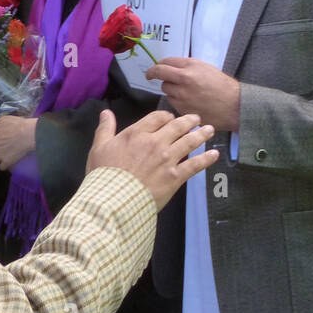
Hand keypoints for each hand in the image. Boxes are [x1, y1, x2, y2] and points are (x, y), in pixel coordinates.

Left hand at [0, 115, 37, 170]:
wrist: (27, 134)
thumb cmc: (17, 125)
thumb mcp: (4, 120)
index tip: (2, 143)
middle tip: (5, 149)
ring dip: (1, 159)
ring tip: (9, 156)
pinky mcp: (6, 163)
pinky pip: (3, 167)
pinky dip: (7, 165)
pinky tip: (11, 161)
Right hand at [87, 110, 218, 210]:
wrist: (113, 200)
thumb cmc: (104, 175)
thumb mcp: (99, 148)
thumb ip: (105, 128)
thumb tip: (105, 112)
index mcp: (137, 133)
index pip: (158, 117)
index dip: (167, 116)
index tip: (171, 118)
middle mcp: (155, 143)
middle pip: (177, 126)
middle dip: (189, 121)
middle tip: (197, 119)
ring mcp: (167, 159)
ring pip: (189, 142)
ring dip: (201, 135)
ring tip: (210, 130)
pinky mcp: (175, 177)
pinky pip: (195, 165)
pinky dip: (206, 159)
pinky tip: (214, 155)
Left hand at [144, 57, 240, 130]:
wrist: (233, 105)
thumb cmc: (223, 86)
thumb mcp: (206, 68)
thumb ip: (187, 66)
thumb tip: (171, 66)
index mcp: (190, 66)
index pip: (164, 62)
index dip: (157, 65)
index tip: (154, 69)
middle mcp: (184, 79)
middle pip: (160, 75)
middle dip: (157, 76)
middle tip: (155, 77)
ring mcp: (182, 95)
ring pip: (166, 90)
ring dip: (171, 90)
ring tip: (185, 92)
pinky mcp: (182, 109)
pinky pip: (172, 102)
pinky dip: (177, 101)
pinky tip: (189, 101)